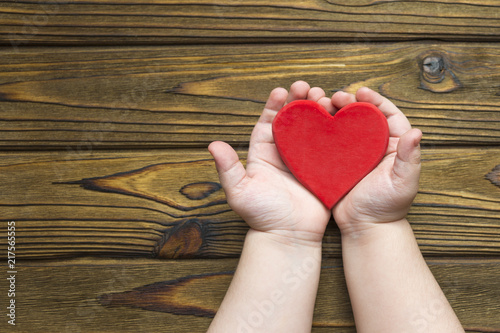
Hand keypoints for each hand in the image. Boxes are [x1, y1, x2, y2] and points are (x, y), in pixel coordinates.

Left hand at [209, 81, 331, 244]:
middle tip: (306, 87)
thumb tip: (212, 144)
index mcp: (264, 153)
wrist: (288, 238)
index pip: (268, 122)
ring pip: (312, 129)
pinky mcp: (323, 170)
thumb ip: (228, 168)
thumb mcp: (239, 191)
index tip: (281, 90)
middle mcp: (284, 153)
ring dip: (318, 111)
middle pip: (292, 120)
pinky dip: (335, 132)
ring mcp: (306, 161)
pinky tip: (341, 118)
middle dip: (298, 101)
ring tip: (325, 97)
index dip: (274, 105)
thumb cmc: (261, 216)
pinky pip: (329, 147)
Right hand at [331, 87, 421, 235]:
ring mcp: (352, 155)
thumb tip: (417, 131)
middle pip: (363, 116)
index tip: (362, 91)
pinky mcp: (336, 163)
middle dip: (350, 102)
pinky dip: (321, 131)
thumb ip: (409, 158)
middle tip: (337, 96)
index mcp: (391, 146)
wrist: (365, 228)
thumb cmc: (387, 207)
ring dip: (334, 112)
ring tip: (322, 104)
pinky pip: (329, 142)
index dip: (376, 100)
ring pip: (344, 126)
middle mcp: (372, 147)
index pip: (387, 115)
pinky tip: (312, 123)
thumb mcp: (402, 182)